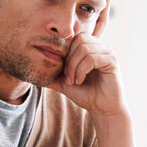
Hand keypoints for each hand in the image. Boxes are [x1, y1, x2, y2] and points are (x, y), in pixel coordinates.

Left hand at [48, 0, 127, 116]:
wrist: (102, 109)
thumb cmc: (86, 94)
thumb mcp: (65, 83)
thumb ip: (53, 74)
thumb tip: (33, 71)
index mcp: (90, 48)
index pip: (74, 37)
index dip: (65, 52)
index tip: (63, 71)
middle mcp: (100, 47)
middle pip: (79, 39)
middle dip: (69, 59)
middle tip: (68, 77)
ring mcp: (107, 53)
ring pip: (84, 48)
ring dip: (74, 66)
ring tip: (74, 80)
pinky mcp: (112, 61)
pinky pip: (92, 58)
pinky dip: (82, 70)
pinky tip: (80, 80)